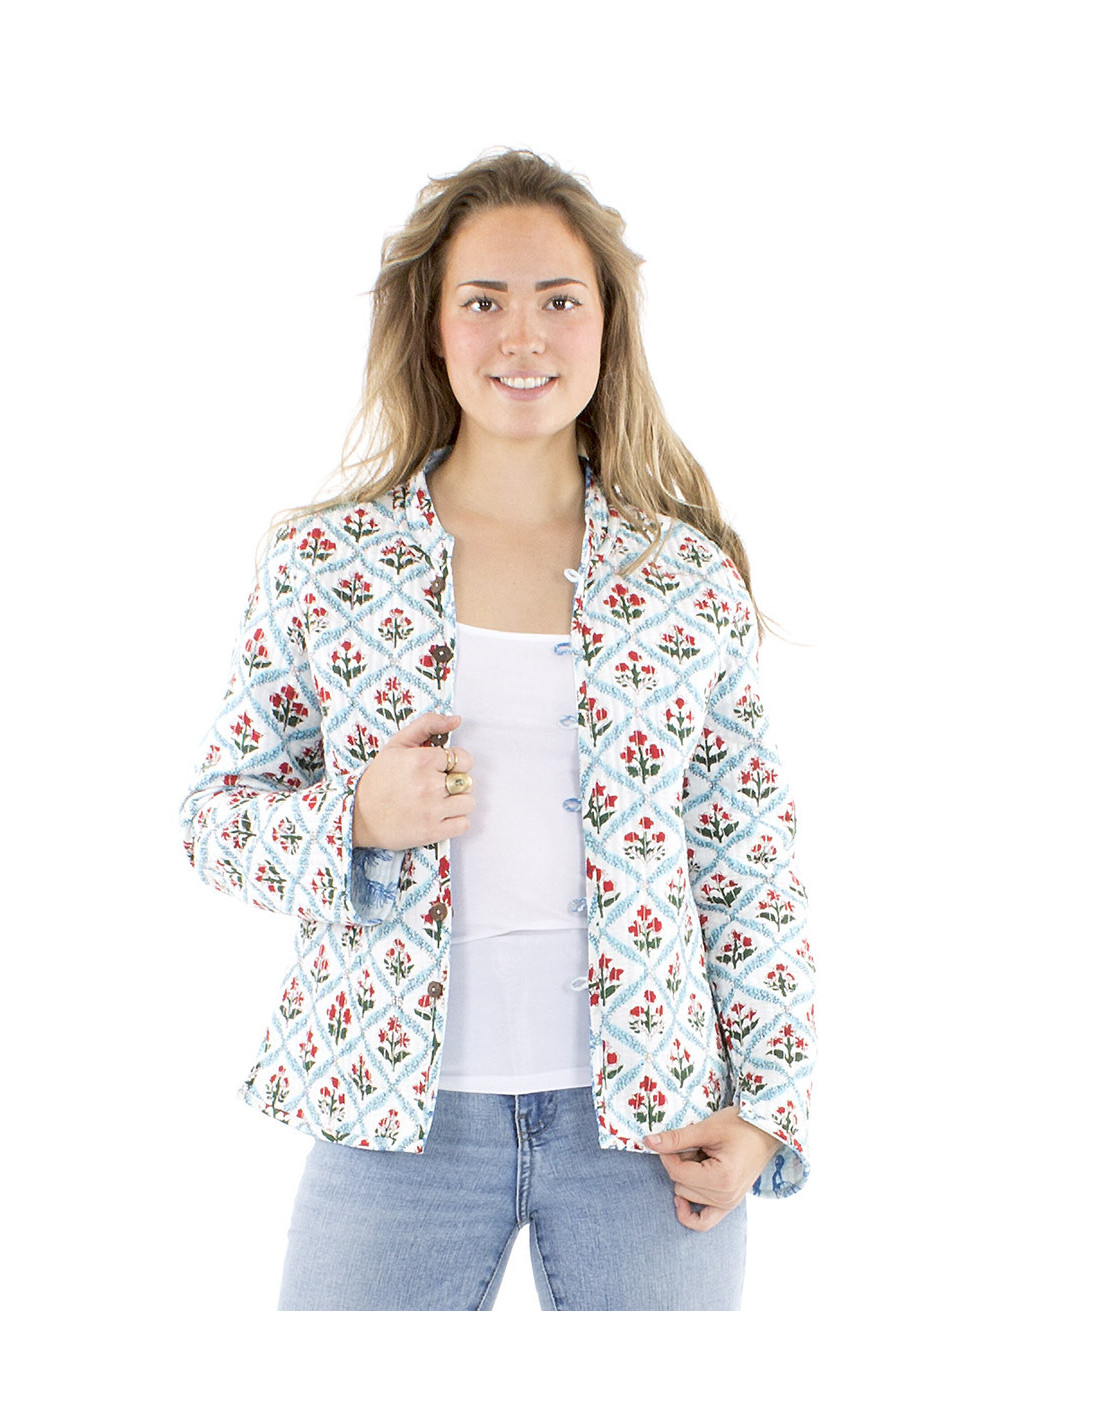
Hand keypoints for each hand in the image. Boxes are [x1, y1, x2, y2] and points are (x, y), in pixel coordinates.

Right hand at [352, 711, 475, 850]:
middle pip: (467, 781)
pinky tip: (440, 817)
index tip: (441, 769)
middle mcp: (429, 785)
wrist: (358, 814)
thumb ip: (427, 725)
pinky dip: (456, 821)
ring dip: (458, 803)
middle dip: (456, 782)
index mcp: (422, 760)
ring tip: (439, 802)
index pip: (464, 759)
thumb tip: (456, 720)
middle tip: (437, 786)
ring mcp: (432, 810)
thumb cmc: (379, 778)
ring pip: (469, 802)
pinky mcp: (432, 832)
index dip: (455, 763)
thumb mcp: (397, 744)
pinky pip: (464, 824)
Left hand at [645, 1107, 777, 1232]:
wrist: (766, 1132)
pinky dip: (689, 1212)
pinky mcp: (728, 1205)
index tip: (669, 1140)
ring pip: (687, 1196)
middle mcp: (726, 1197)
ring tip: (704, 1157)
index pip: (678, 1172)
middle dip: (681, 1164)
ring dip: (688, 1178)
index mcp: (722, 1178)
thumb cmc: (740, 1125)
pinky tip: (681, 1200)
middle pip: (680, 1185)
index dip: (667, 1154)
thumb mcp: (707, 1128)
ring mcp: (728, 1204)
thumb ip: (676, 1138)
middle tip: (697, 1146)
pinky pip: (703, 1221)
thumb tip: (648, 1142)